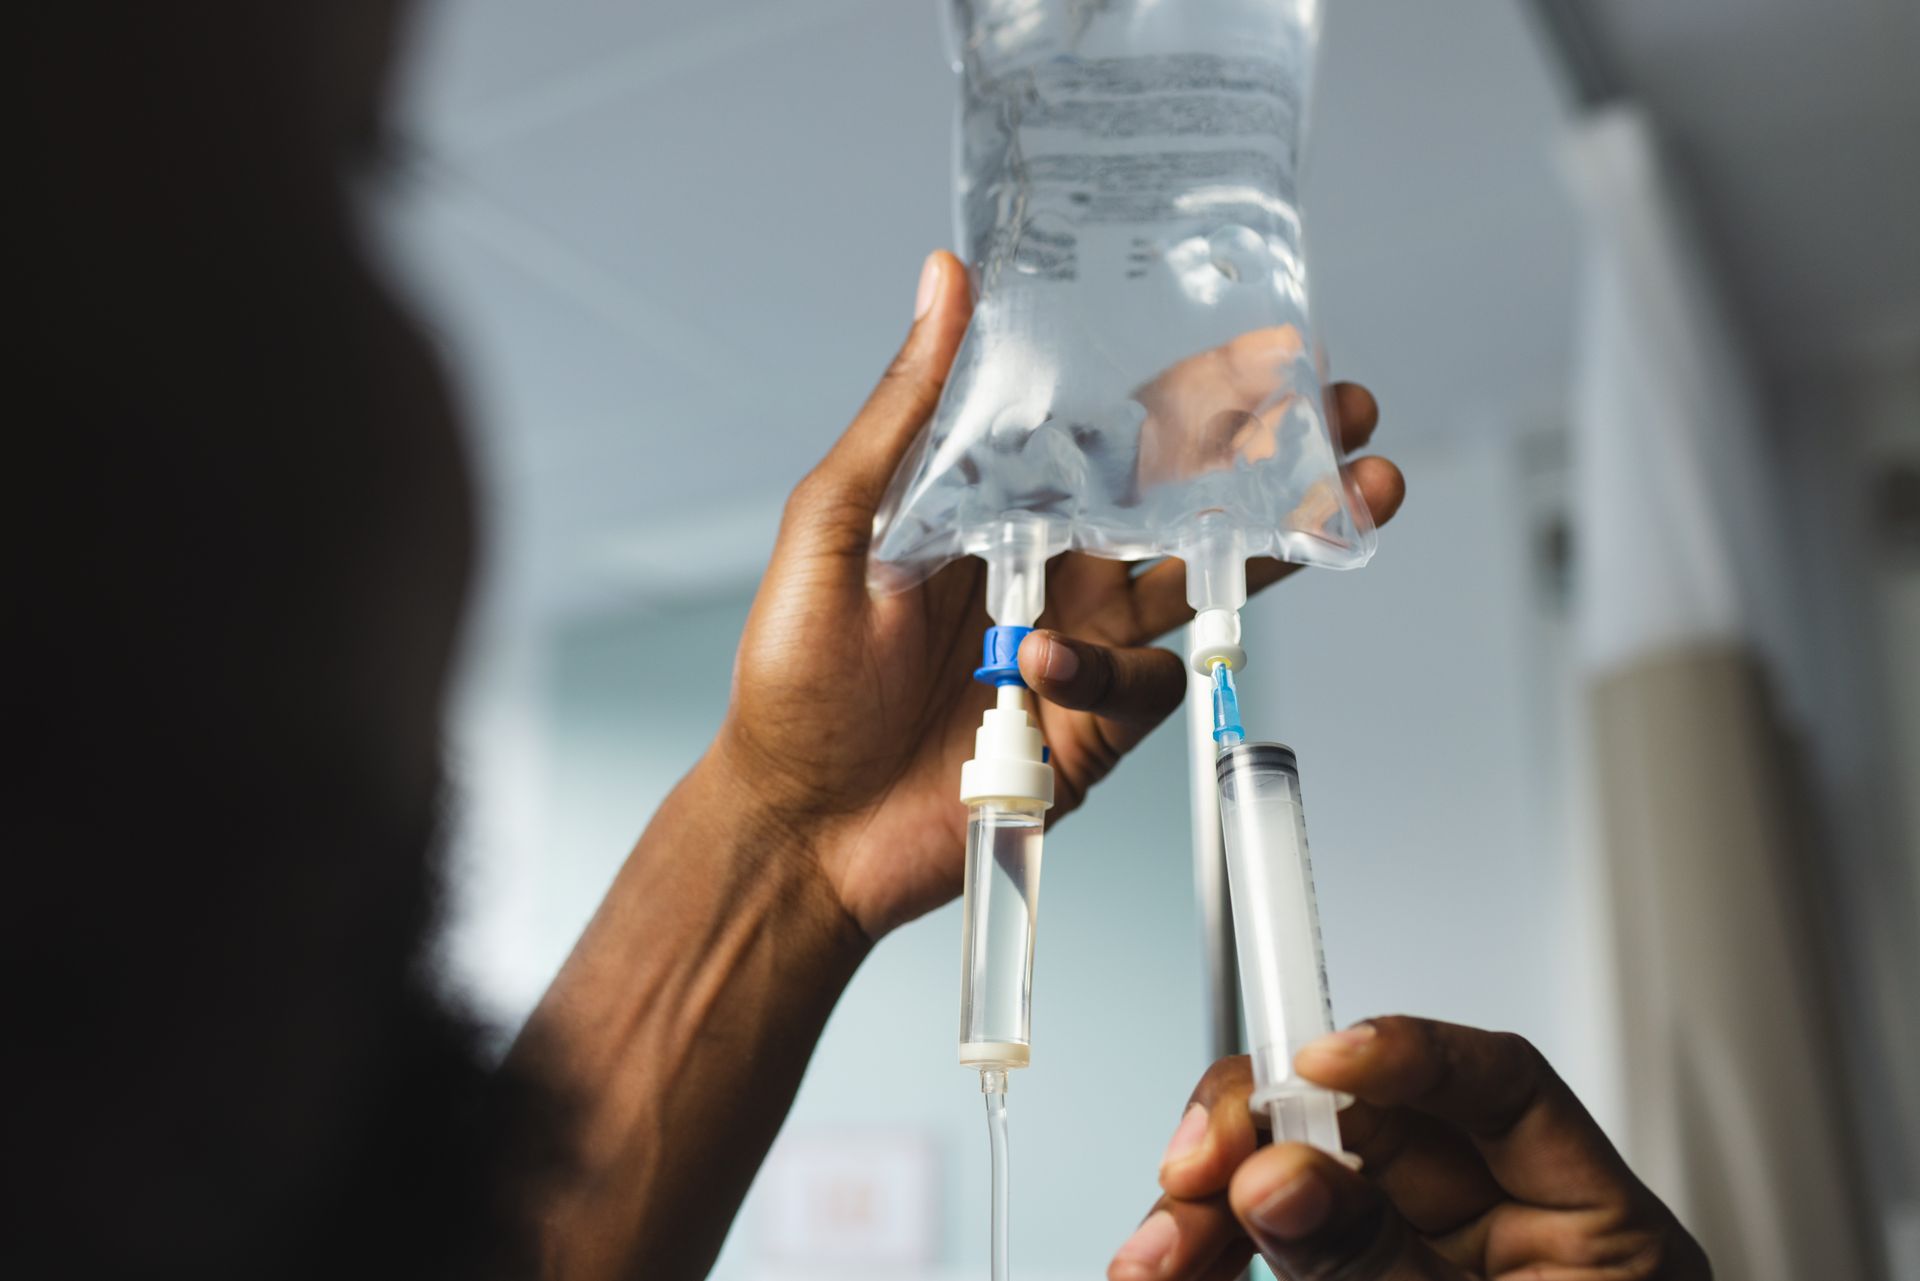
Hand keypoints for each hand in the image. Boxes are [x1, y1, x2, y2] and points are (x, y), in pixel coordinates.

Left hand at [712, 251, 1405, 938]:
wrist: (801, 827)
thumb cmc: (797, 678)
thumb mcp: (834, 523)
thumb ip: (905, 413)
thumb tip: (944, 282)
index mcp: (1001, 508)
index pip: (1114, 431)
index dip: (1191, 391)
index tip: (1266, 346)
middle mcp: (1055, 569)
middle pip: (1185, 500)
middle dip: (1274, 455)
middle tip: (1346, 410)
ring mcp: (1084, 648)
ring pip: (1205, 585)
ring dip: (1278, 542)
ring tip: (1350, 499)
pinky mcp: (1096, 729)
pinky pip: (1146, 687)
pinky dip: (1106, 672)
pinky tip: (1044, 665)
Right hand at [1113, 1017, 1710, 1279]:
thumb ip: (1383, 1270)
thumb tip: (1282, 1178)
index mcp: (1586, 1241)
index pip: (1500, 1090)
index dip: (1405, 1053)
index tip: (1316, 1064)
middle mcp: (1490, 1246)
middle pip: (1361, 1131)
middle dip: (1259, 1137)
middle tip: (1197, 1172)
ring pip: (1286, 1198)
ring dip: (1202, 1214)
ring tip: (1155, 1258)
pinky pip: (1259, 1271)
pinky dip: (1199, 1267)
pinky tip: (1155, 1270)